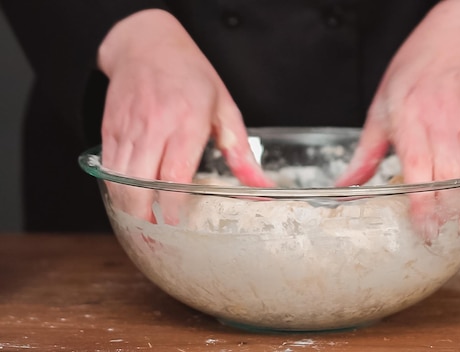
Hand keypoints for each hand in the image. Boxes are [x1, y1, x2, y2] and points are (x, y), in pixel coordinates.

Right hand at [98, 9, 271, 222]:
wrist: (147, 44)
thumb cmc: (192, 75)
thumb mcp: (224, 108)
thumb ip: (241, 153)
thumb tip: (263, 188)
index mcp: (188, 121)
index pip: (175, 175)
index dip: (173, 207)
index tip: (178, 226)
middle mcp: (155, 125)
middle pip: (139, 184)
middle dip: (145, 215)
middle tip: (157, 232)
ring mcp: (129, 127)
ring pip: (119, 179)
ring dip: (128, 207)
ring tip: (143, 222)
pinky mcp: (110, 128)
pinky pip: (107, 167)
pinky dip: (114, 188)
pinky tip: (128, 199)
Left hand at [336, 0, 459, 238]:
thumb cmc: (415, 71)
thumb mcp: (380, 107)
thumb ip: (365, 153)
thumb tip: (345, 186)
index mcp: (411, 117)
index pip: (420, 167)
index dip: (423, 202)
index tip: (421, 228)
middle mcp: (443, 124)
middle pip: (451, 180)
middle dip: (445, 215)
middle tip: (435, 240)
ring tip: (454, 231)